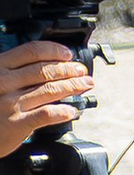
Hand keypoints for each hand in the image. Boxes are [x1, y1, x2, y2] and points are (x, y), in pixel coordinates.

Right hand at [0, 41, 93, 161]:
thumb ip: (15, 71)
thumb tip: (48, 65)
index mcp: (0, 66)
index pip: (31, 51)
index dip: (54, 51)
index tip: (68, 54)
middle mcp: (5, 82)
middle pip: (44, 71)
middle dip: (68, 70)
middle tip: (82, 72)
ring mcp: (10, 103)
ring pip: (49, 90)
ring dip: (72, 86)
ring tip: (85, 85)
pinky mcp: (16, 123)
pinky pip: (45, 114)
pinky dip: (62, 112)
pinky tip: (71, 111)